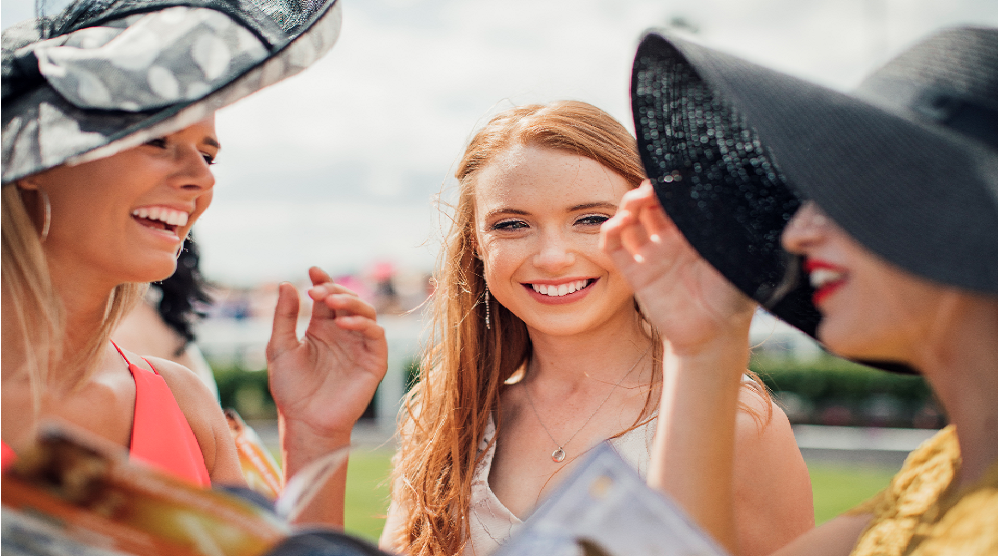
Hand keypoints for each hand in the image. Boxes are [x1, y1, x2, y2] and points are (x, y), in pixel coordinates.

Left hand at [267, 267, 387, 439]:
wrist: (305, 421)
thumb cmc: (291, 389)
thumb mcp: (279, 348)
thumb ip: (284, 317)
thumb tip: (287, 284)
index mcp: (322, 328)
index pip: (328, 297)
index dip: (323, 281)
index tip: (313, 271)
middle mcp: (343, 333)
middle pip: (348, 300)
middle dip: (334, 290)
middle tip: (317, 292)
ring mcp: (360, 346)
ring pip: (366, 312)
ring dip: (351, 302)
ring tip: (331, 301)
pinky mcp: (373, 361)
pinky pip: (375, 334)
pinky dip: (363, 324)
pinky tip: (343, 323)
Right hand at [600, 181, 755, 355]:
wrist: (715, 337)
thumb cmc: (735, 299)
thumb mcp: (739, 259)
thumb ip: (735, 233)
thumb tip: (738, 198)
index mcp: (696, 232)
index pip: (677, 199)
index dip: (671, 185)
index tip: (674, 176)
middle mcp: (671, 240)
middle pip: (651, 204)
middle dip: (649, 191)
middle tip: (653, 187)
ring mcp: (651, 255)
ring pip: (631, 219)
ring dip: (629, 205)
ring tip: (636, 202)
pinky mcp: (636, 274)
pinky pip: (614, 247)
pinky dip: (610, 231)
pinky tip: (619, 223)